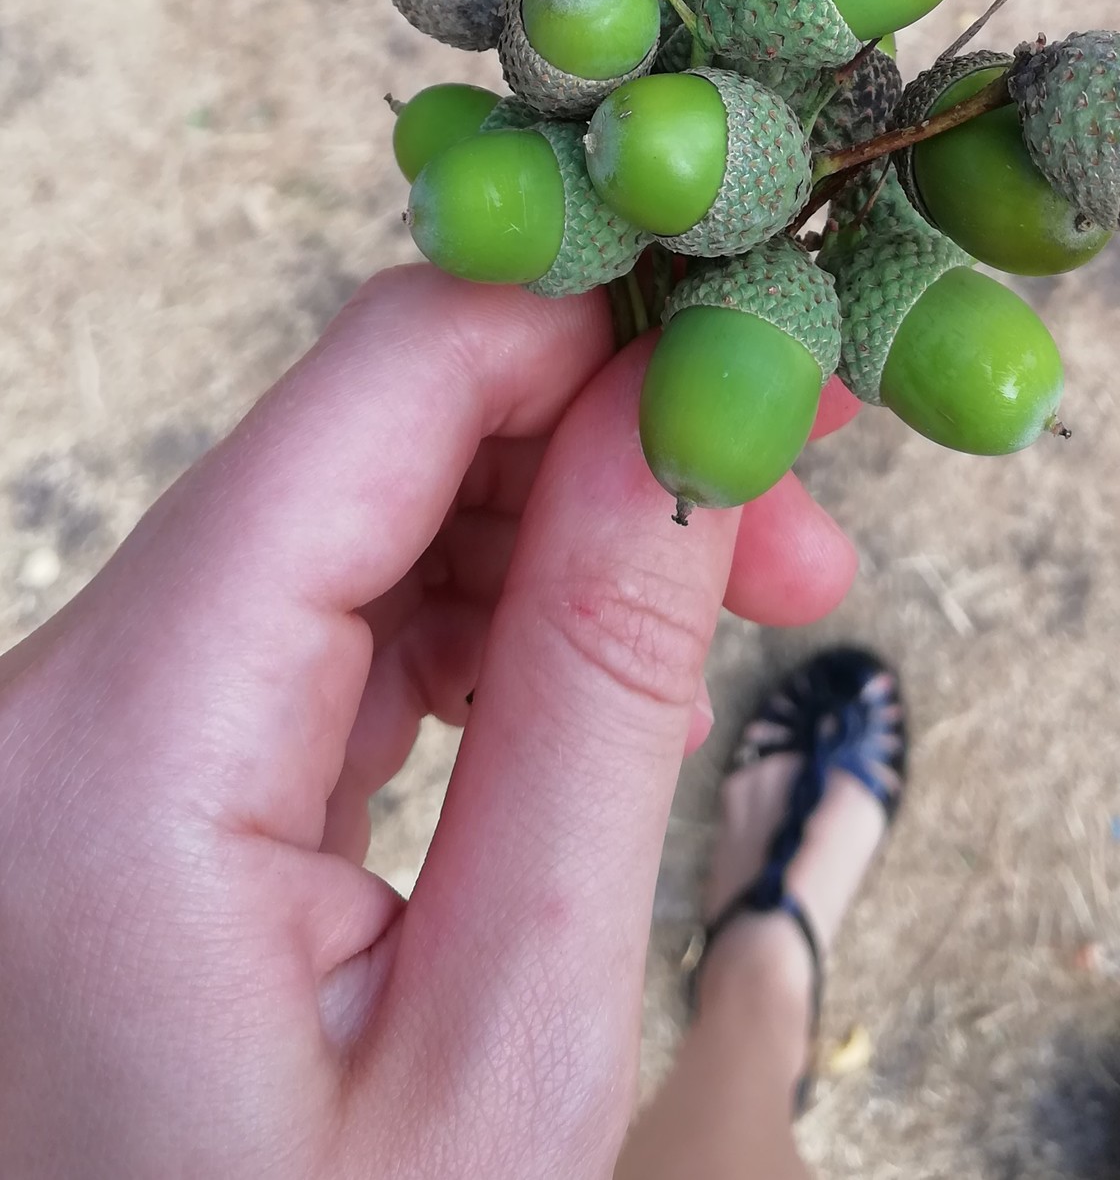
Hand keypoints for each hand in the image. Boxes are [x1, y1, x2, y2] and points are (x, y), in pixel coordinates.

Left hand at [0, 264, 858, 1178]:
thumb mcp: (516, 1036)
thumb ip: (601, 691)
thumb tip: (690, 419)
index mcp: (107, 753)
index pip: (377, 385)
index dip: (588, 319)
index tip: (770, 343)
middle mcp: (49, 707)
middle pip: (362, 442)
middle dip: (597, 435)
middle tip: (808, 502)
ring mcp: (74, 749)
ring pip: (353, 523)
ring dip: (557, 531)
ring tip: (750, 597)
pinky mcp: (122, 794)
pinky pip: (319, 633)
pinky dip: (479, 625)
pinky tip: (610, 672)